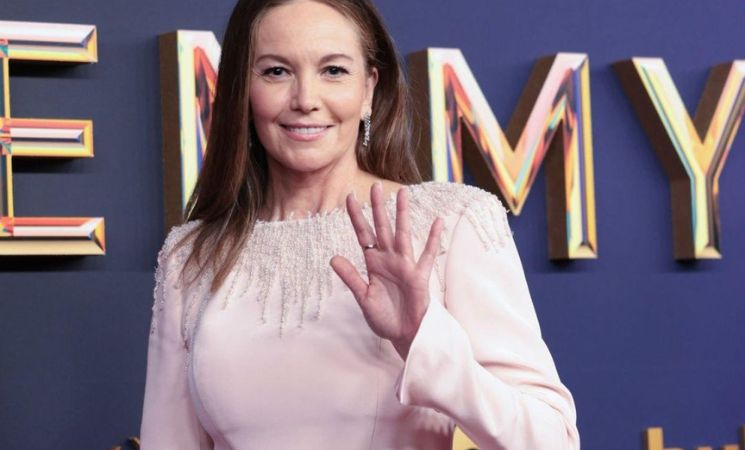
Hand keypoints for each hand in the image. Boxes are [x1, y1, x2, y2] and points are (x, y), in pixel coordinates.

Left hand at [330, 182, 443, 359]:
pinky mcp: (419, 276)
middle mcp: (388, 259)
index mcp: (372, 264)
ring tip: (402, 193)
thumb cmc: (384, 318)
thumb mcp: (363, 298)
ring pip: (403, 234)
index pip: (363, 234)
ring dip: (402, 214)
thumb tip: (333, 258)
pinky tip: (437, 221)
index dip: (356, 217)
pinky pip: (427, 255)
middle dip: (378, 207)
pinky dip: (433, 239)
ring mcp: (405, 265)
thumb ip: (350, 278)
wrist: (404, 335)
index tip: (349, 197)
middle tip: (375, 186)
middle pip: (382, 228)